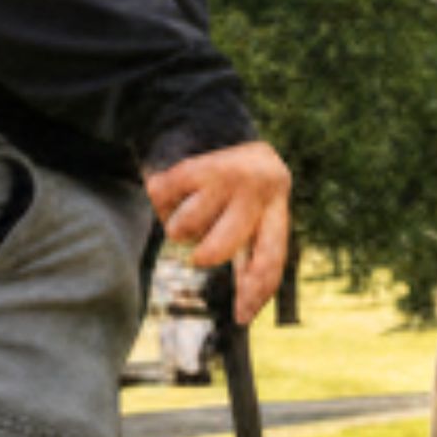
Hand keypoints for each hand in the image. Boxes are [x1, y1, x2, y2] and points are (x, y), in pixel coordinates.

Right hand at [145, 138, 291, 303]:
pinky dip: (160, 197)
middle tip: (199, 253)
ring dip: (178, 224)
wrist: (211, 120)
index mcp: (276, 205)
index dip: (256, 291)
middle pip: (219, 249)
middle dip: (204, 256)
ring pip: (185, 228)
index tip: (242, 317)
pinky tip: (173, 186)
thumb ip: (253, 253)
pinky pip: (161, 200)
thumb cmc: (233, 184)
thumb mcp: (254, 212)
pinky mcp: (194, 164)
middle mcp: (256, 189)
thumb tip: (248, 309)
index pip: (271, 257)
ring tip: (190, 203)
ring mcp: (225, 175)